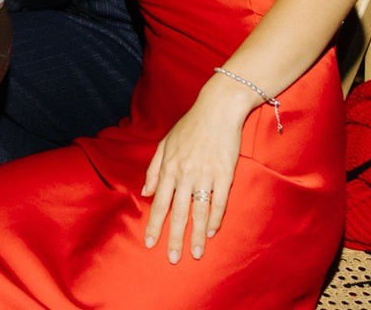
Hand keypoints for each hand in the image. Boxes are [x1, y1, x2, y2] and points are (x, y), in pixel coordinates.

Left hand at [141, 83, 247, 263]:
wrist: (217, 110)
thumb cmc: (189, 127)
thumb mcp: (165, 144)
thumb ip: (154, 169)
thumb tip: (146, 192)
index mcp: (169, 168)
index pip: (159, 203)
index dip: (155, 224)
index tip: (150, 243)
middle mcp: (185, 174)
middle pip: (177, 212)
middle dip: (173, 237)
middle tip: (172, 259)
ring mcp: (205, 175)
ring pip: (198, 211)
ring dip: (195, 234)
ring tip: (194, 254)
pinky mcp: (224, 174)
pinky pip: (219, 201)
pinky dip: (215, 218)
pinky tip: (210, 232)